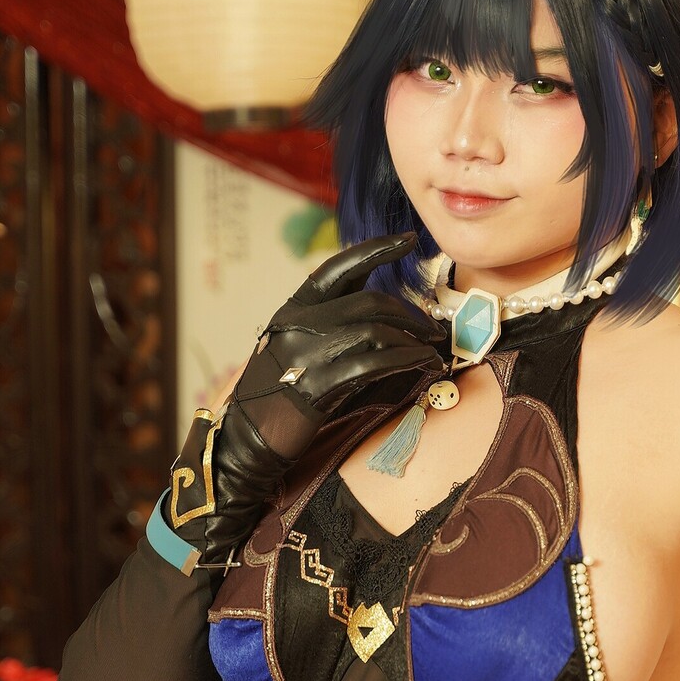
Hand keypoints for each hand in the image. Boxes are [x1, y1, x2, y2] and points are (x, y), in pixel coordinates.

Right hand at [165, 232, 446, 569]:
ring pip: (374, 331)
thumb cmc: (277, 397)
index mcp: (292, 308)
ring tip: (433, 352)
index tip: (408, 240)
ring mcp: (304, 353)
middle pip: (368, 302)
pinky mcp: (316, 386)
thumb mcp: (296, 348)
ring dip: (413, 341)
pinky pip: (371, 364)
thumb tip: (378, 307)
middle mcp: (296, 323)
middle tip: (434, 329)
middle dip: (410, 313)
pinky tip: (423, 366)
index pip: (337, 267)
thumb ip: (329, 324)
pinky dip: (405, 362)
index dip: (375, 249)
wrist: (245, 441)